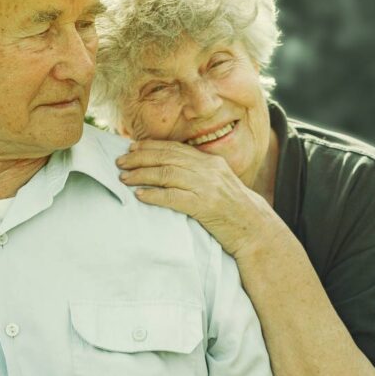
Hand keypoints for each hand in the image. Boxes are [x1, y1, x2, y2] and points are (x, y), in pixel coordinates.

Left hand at [116, 140, 278, 256]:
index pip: (175, 148)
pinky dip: (154, 195)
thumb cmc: (234, 209)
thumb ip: (199, 173)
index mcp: (211, 161)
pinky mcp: (204, 206)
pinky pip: (173, 197)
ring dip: (141, 175)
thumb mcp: (219, 183)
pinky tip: (140, 195)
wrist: (254, 228)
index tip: (132, 148)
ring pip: (167, 174)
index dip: (150, 146)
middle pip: (167, 158)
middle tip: (120, 161)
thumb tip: (171, 169)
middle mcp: (208, 170)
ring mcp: (207, 187)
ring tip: (124, 178)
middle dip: (140, 158)